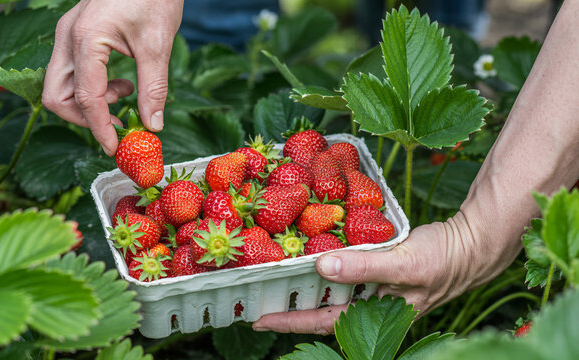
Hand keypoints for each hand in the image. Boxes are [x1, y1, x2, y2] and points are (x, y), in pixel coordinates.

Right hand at [42, 0, 183, 155]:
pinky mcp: (75, 36)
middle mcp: (67, 38)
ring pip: (59, 86)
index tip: (115, 148)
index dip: (99, 128)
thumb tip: (152, 125)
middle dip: (84, 119)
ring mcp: (67, 35)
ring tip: (125, 96)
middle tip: (117, 125)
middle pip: (56, 96)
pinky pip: (70, 73)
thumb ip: (153, 88)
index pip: (84, 97)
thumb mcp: (157, 44)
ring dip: (88, 104)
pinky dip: (91, 89)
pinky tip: (120, 84)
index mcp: (85, 39)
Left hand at [252, 212, 515, 333]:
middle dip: (293, 309)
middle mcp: (373, 308)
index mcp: (378, 315)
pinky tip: (315, 259)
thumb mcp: (404, 263)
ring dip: (308, 290)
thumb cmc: (444, 259)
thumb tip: (321, 267)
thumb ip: (364, 267)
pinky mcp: (381, 274)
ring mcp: (377, 293)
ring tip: (279, 281)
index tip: (258, 320)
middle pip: (324, 313)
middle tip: (260, 301)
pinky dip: (328, 270)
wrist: (474, 245)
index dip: (290, 321)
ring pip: (333, 296)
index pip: (324, 323)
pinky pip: (347, 276)